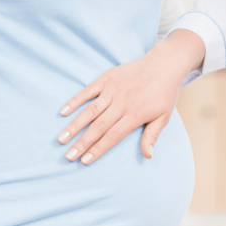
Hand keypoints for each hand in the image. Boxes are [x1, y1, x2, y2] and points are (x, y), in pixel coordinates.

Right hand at [56, 30, 204, 164]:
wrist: (164, 65)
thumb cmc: (164, 93)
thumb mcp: (163, 116)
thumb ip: (152, 136)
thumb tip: (147, 156)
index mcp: (134, 115)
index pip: (112, 136)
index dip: (98, 149)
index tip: (84, 161)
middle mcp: (121, 104)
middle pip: (98, 127)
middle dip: (82, 143)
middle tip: (68, 156)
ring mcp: (112, 90)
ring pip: (90, 111)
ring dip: (75, 125)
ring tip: (61, 139)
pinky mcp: (107, 78)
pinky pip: (88, 91)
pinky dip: (75, 100)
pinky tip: (64, 111)